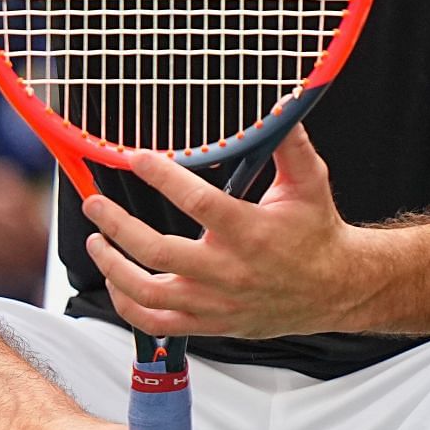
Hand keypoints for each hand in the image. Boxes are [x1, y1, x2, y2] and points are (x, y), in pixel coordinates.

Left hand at [82, 126, 370, 338]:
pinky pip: (157, 323)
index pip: (198, 203)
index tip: (137, 158)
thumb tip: (280, 105)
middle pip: (157, 251)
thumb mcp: (310, 183)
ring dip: (112, 266)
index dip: (163, 178)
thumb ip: (291, 144)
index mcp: (250, 232)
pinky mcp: (210, 323)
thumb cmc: (317, 232)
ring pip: (148, 292)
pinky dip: (127, 305)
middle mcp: (228, 271)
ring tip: (96, 239)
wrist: (334, 289)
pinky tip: (115, 281)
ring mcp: (215, 302)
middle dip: (117, 224)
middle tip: (95, 203)